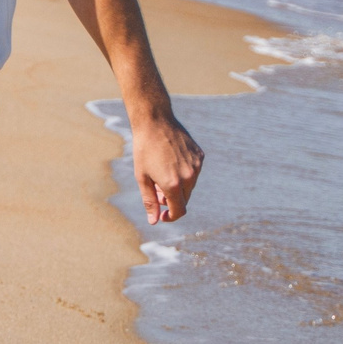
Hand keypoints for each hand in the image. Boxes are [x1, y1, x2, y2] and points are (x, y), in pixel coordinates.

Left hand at [130, 108, 202, 222]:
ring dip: (178, 187)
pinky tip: (170, 162)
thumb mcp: (142, 177)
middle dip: (171, 200)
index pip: (179, 211)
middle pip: (184, 199)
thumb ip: (149, 201)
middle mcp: (189, 177)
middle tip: (156, 190)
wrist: (155, 122)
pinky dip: (184, 174)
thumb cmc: (144, 150)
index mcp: (173, 184)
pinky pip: (194, 172)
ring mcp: (196, 166)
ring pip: (190, 186)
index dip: (171, 217)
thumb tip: (154, 221)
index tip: (163, 216)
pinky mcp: (200, 156)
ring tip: (161, 174)